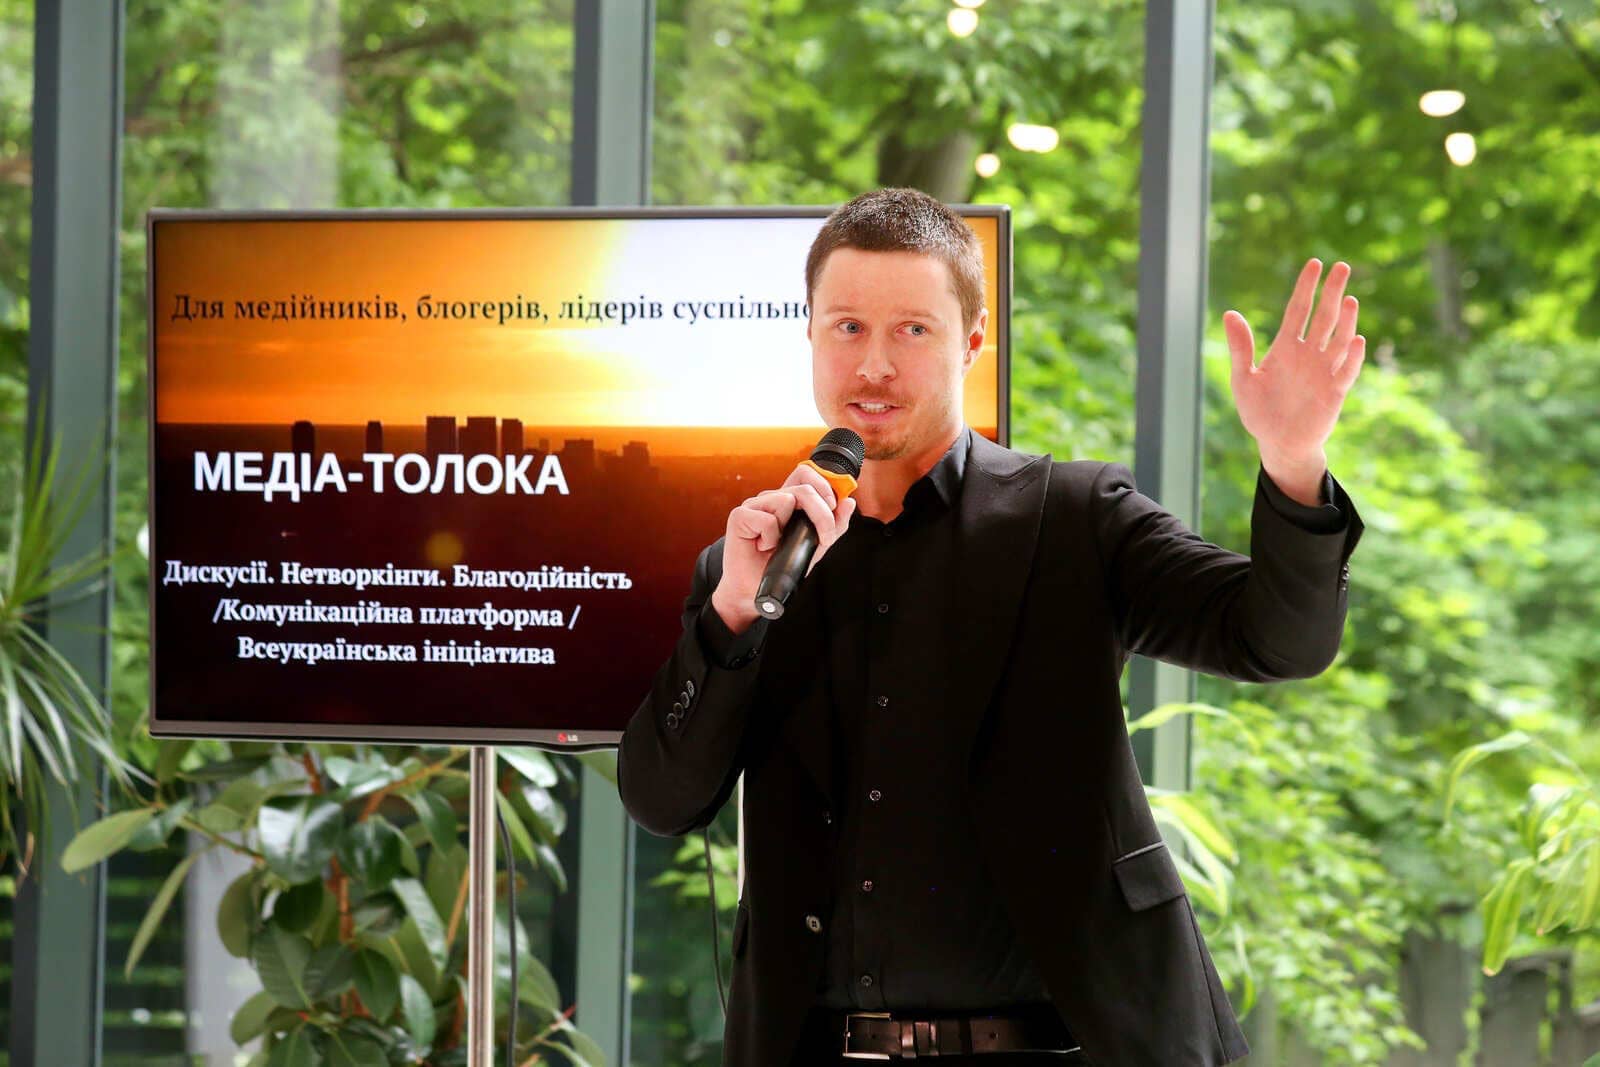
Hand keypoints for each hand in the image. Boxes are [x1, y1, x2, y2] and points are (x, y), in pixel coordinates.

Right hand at [711, 462, 856, 632]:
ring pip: (787, 500)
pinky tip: (763, 547)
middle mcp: (772, 498)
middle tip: (825, 537)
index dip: (824, 484)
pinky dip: (770, 539)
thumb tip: (849, 502)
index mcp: (788, 499)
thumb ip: (834, 525)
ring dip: (791, 530)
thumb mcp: (816, 545)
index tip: (834, 506)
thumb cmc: (782, 565)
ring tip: (779, 544)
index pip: (806, 473)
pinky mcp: (740, 516)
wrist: (755, 589)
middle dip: (822, 514)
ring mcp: (754, 505)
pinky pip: (767, 520)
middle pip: (804, 486)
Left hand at [1223, 258, 1365, 467]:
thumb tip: (1229, 313)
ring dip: (1346, 320)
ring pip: (1338, 339)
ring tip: (1349, 299)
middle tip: (1342, 267)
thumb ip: (1240, 348)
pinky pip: (1346, 370)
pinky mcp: (1335, 391)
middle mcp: (1308, 354)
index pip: (1298, 310)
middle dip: (1331, 292)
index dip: (1306, 287)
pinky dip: (1352, 356)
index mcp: (1285, 348)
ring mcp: (1324, 371)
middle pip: (1323, 317)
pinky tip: (1356, 340)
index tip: (1315, 264)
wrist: (1278, 444)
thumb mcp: (1243, 379)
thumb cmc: (1259, 412)